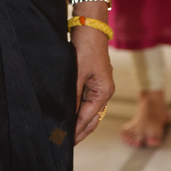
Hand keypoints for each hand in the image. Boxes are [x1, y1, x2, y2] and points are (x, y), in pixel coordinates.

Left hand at [72, 26, 114, 143]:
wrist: (90, 28)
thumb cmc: (85, 48)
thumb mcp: (77, 72)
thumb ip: (73, 94)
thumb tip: (67, 114)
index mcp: (103, 92)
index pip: (88, 117)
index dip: (77, 129)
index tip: (67, 140)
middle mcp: (104, 92)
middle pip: (92, 118)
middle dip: (80, 130)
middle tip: (66, 142)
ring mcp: (100, 87)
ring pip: (89, 110)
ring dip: (79, 121)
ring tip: (67, 132)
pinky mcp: (94, 81)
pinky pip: (86, 100)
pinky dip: (79, 109)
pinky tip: (69, 114)